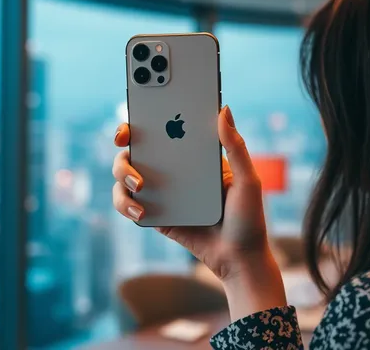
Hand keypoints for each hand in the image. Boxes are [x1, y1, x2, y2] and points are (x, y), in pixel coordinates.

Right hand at [112, 106, 286, 319]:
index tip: (136, 116)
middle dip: (125, 146)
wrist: (238, 259)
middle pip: (136, 151)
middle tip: (125, 145)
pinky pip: (129, 205)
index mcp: (194, 156)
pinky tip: (141, 212)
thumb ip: (235, 146)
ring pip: (125, 178)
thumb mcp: (247, 179)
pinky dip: (126, 205)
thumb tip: (225, 109)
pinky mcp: (155, 216)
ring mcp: (161, 194)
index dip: (144, 121)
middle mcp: (173, 171)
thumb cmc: (248, 218)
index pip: (165, 131)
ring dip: (122, 177)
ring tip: (138, 188)